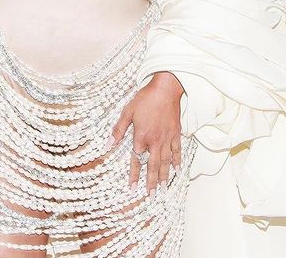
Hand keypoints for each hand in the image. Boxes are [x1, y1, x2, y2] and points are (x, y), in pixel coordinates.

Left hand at [110, 71, 183, 194]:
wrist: (165, 89)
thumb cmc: (145, 99)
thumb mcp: (127, 112)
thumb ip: (118, 130)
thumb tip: (108, 145)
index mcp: (142, 136)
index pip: (137, 160)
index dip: (134, 175)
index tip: (133, 188)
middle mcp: (155, 141)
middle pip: (153, 166)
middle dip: (151, 182)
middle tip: (151, 196)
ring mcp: (167, 138)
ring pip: (166, 162)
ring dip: (164, 177)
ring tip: (163, 189)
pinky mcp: (176, 133)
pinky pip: (177, 151)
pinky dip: (177, 161)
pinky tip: (176, 170)